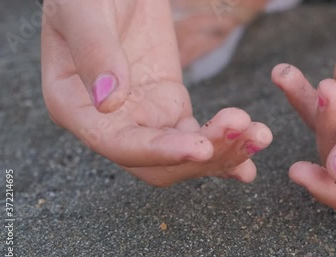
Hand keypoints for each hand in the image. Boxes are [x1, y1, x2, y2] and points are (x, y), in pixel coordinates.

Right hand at [41, 0, 271, 185]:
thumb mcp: (84, 11)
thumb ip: (94, 53)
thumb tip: (109, 103)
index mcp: (75, 106)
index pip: (118, 145)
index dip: (159, 152)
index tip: (199, 147)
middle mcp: (109, 123)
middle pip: (157, 163)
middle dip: (201, 156)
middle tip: (242, 132)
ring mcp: (143, 118)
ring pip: (183, 154)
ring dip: (223, 152)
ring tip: (260, 134)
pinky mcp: (170, 108)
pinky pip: (197, 136)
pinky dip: (224, 146)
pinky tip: (252, 146)